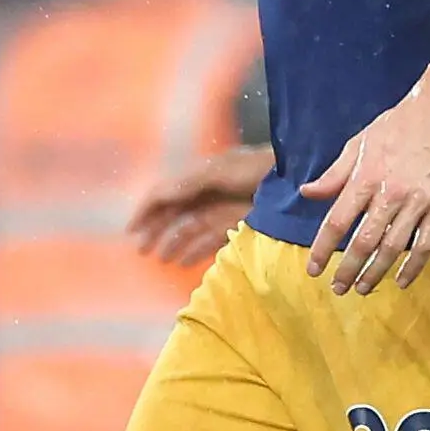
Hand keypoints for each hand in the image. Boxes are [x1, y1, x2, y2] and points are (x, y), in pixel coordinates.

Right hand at [127, 145, 272, 267]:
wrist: (298, 178)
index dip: (146, 210)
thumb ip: (189, 182)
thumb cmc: (261, 168)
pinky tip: (183, 262)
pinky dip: (195, 250)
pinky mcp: (239, 224)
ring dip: (173, 242)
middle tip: (141, 250)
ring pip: (189, 228)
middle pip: (174, 213)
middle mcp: (208, 192)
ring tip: (160, 259)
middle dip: (156, 230)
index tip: (131, 230)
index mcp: (200, 175)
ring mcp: (223, 209)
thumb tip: (159, 195)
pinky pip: (210, 239)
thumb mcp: (221, 170)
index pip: (165, 193)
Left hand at [300, 95, 429, 293]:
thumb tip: (307, 193)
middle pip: (364, 241)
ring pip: (393, 248)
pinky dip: (413, 267)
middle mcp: (389, 194)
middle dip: (347, 269)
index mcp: (364, 178)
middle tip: (337, 288)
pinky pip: (426, 245)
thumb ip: (333, 174)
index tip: (313, 269)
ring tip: (362, 289)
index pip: (337, 221)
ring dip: (375, 273)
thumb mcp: (357, 145)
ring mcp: (418, 203)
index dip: (323, 249)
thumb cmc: (394, 128)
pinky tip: (401, 281)